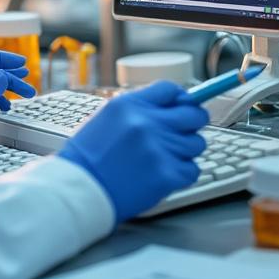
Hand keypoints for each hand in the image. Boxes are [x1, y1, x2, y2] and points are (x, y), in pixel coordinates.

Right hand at [58, 81, 208, 222]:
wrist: (81, 188)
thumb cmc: (89, 157)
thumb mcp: (106, 118)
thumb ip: (137, 110)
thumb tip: (167, 107)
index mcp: (130, 105)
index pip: (171, 90)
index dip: (180, 99)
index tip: (182, 107)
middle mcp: (147, 122)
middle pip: (193, 114)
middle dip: (193, 122)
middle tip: (186, 132)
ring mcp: (159, 148)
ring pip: (197, 143)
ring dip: (186, 150)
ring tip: (166, 158)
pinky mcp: (167, 174)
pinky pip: (193, 169)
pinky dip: (182, 173)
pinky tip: (164, 174)